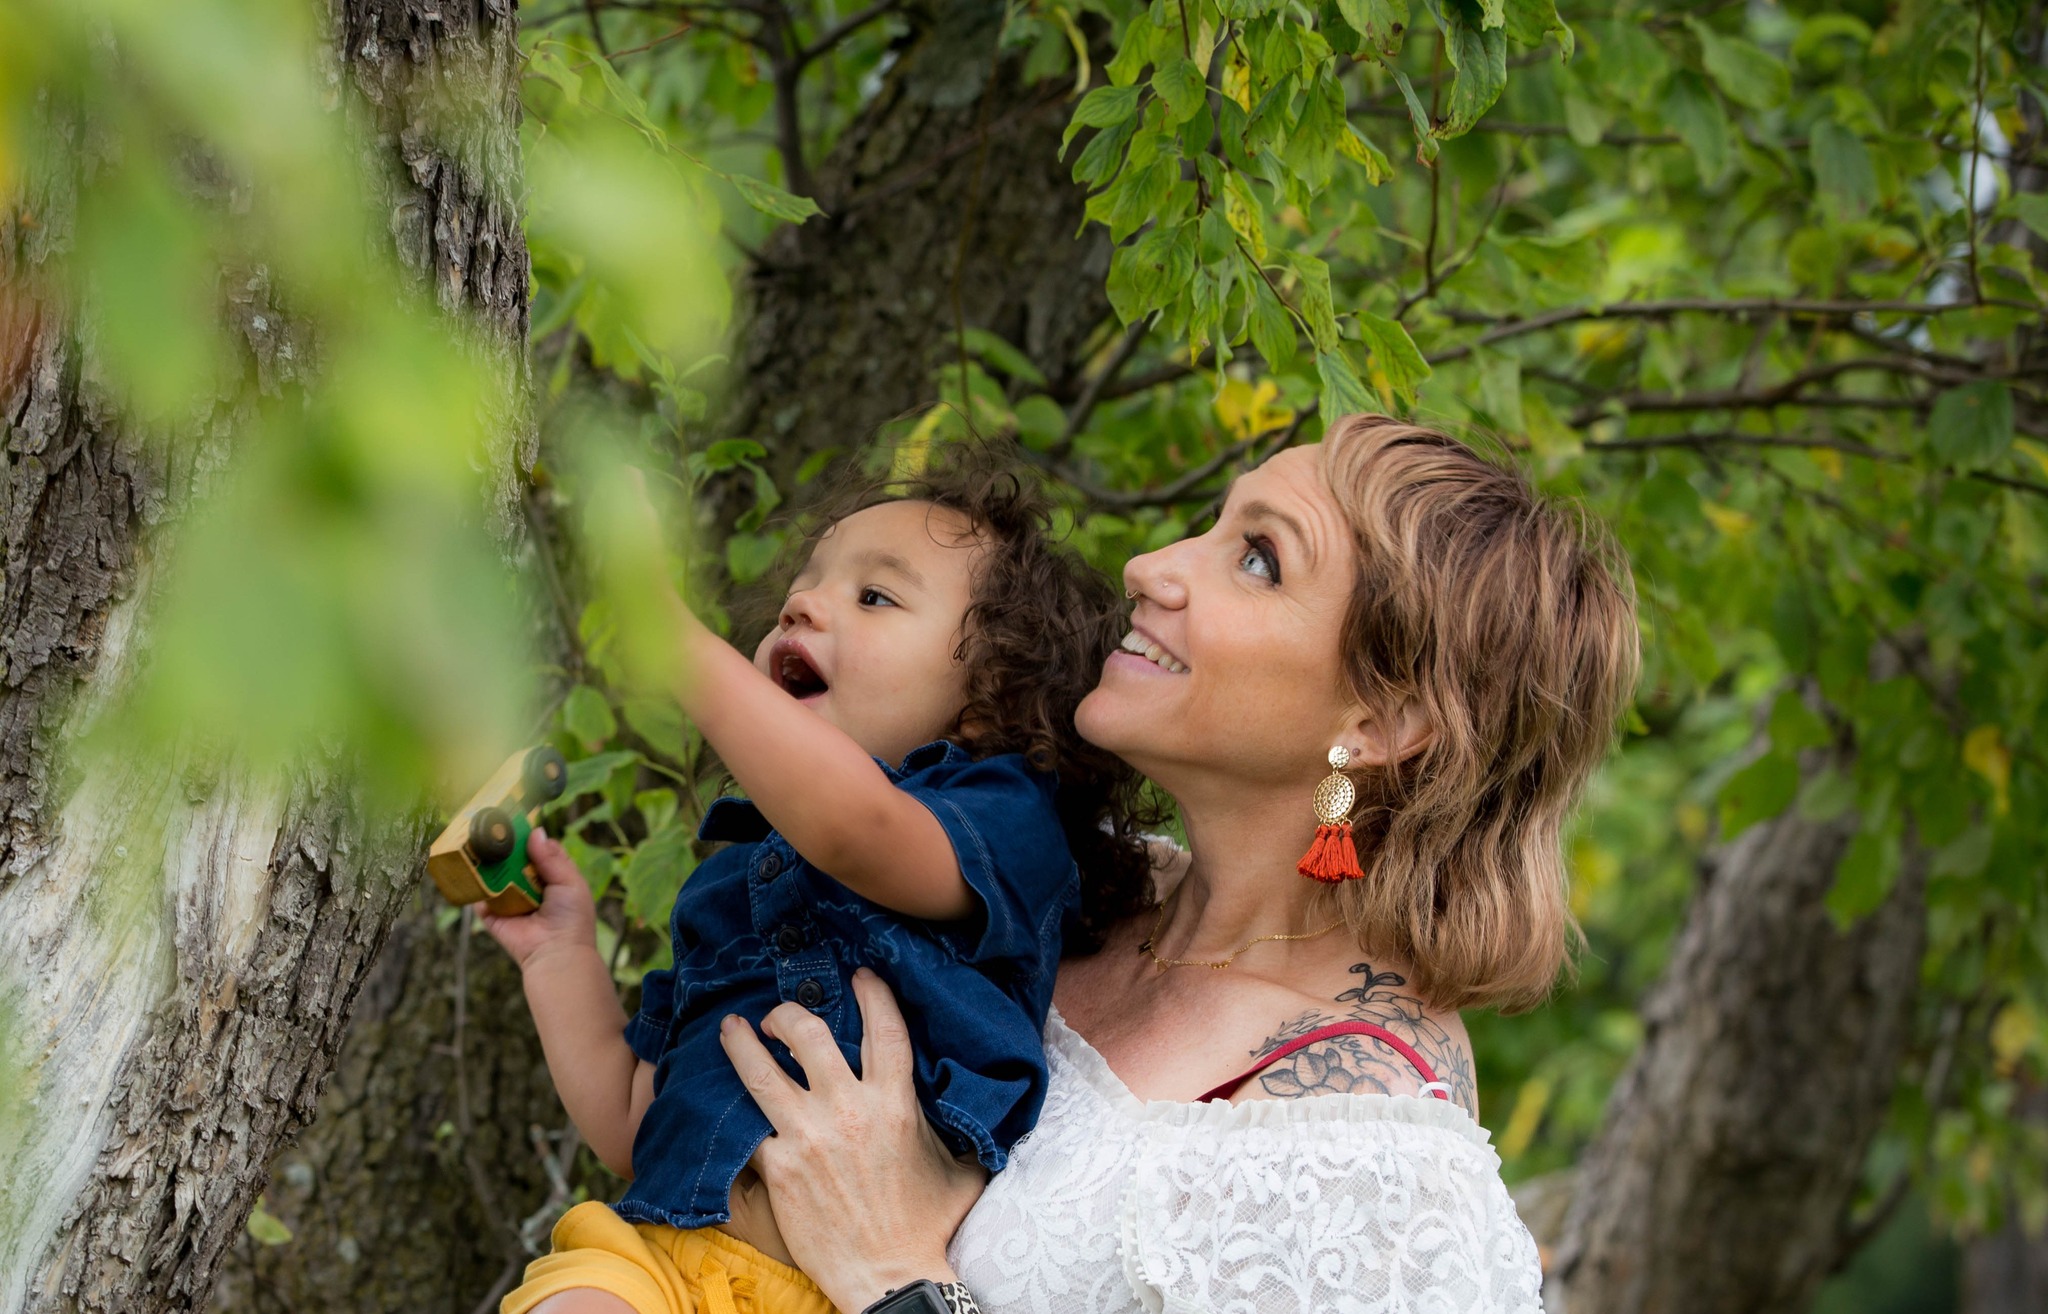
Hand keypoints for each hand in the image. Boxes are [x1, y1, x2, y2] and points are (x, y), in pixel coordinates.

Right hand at [480, 827, 597, 970]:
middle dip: (504, 846)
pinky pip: (480, 897)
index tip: (514, 820)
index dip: (529, 837)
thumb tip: (536, 832)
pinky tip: (467, 869)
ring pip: (495, 875)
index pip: (539, 849)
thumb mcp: (569, 882)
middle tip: (490, 827)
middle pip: (513, 859)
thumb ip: (552, 857)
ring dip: (487, 862)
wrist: (555, 953)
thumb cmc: (570, 918)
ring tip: (475, 843)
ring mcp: (510, 900)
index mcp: (552, 877)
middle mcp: (529, 886)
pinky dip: (474, 886)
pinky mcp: (493, 915)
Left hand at [719, 968, 986, 1312]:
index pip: (885, 1027)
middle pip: (807, 1034)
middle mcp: (848, 1109)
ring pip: (761, 1072)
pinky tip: (717, 1101)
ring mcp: (807, 1136)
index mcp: (895, 1102)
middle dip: (788, 1014)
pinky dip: (734, 1113)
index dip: (872, 993)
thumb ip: (958, 1129)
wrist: (891, 1277)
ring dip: (743, 1044)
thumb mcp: (960, 1166)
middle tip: (780, 1013)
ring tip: (731, 1029)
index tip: (860, 975)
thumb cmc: (929, 1226)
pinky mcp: (778, 1168)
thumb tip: (982, 1110)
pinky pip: (747, 1128)